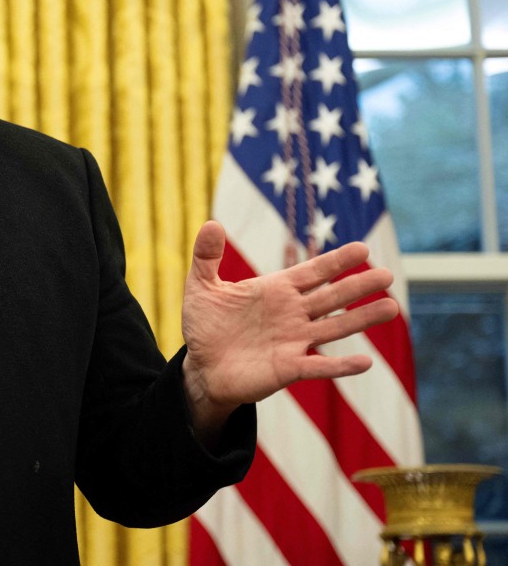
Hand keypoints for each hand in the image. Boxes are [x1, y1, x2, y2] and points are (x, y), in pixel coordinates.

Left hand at [180, 220, 397, 435]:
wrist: (201, 367)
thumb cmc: (206, 326)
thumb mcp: (201, 287)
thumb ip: (206, 256)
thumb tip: (211, 224)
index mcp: (276, 290)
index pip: (312, 271)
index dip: (336, 261)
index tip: (362, 248)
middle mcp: (292, 313)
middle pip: (332, 296)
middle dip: (358, 285)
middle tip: (388, 274)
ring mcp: (294, 341)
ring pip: (334, 327)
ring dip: (362, 319)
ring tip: (391, 308)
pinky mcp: (289, 368)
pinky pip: (320, 366)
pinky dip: (341, 366)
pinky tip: (365, 362)